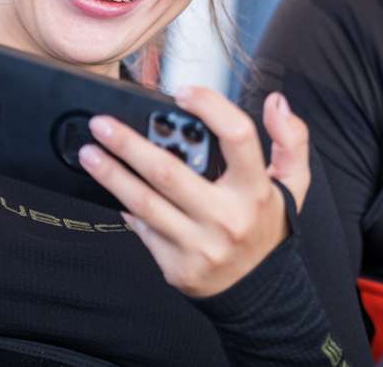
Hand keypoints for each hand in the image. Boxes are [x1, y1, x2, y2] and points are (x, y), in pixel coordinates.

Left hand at [78, 87, 309, 297]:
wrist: (261, 290)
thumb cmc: (265, 225)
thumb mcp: (292, 182)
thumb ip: (291, 139)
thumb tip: (277, 101)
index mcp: (256, 190)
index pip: (237, 137)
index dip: (210, 108)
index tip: (183, 93)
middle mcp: (227, 218)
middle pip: (169, 173)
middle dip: (129, 145)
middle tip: (102, 124)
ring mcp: (200, 245)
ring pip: (145, 203)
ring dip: (112, 175)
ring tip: (90, 153)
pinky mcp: (178, 266)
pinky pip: (143, 231)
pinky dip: (125, 208)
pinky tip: (111, 189)